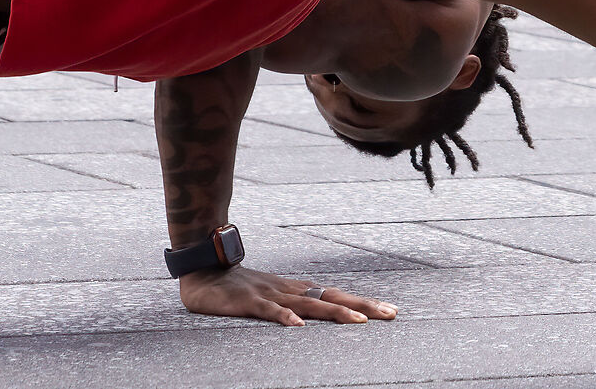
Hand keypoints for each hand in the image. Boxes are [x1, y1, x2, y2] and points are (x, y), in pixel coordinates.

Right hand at [178, 267, 396, 327]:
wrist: (204, 268)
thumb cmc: (237, 285)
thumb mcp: (271, 294)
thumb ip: (292, 301)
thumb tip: (317, 309)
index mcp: (295, 290)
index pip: (336, 294)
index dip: (363, 302)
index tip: (390, 309)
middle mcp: (289, 290)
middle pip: (332, 296)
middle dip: (363, 305)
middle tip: (391, 314)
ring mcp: (271, 295)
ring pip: (309, 304)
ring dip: (336, 312)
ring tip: (359, 321)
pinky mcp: (250, 302)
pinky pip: (271, 311)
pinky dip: (285, 318)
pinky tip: (299, 326)